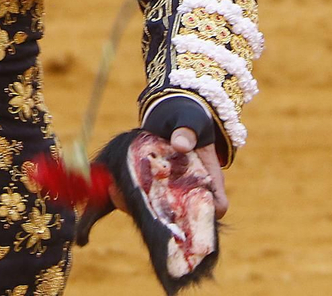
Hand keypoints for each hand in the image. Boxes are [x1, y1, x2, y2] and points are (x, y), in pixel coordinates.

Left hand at [105, 128, 227, 217]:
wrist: (170, 115)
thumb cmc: (188, 118)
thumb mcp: (190, 120)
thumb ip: (187, 130)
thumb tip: (180, 144)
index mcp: (210, 178)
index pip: (217, 206)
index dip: (206, 213)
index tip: (185, 206)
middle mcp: (192, 190)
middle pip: (185, 216)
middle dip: (164, 216)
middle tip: (140, 204)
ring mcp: (172, 192)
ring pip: (160, 212)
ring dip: (141, 207)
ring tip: (118, 192)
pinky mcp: (153, 188)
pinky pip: (143, 200)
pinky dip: (129, 197)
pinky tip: (114, 186)